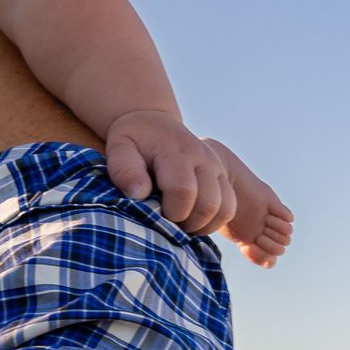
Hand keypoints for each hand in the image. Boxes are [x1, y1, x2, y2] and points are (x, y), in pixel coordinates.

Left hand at [105, 110, 235, 235]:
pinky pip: (229, 209)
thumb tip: (139, 193)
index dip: (171, 212)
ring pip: (224, 209)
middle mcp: (203, 157)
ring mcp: (216, 167)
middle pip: (208, 204)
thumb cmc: (134, 141)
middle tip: (167, 220)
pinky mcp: (223, 176)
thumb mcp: (119, 148)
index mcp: (176, 151)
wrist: (154, 124)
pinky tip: (192, 219)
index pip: (183, 190)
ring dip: (202, 225)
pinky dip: (213, 221)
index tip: (156, 212)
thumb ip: (124, 170)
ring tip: (179, 221)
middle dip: (187, 222)